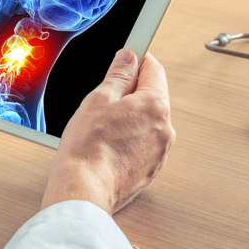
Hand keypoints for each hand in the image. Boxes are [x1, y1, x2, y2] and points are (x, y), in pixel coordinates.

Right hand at [41, 50, 174, 214]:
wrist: (83, 190)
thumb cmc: (88, 148)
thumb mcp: (98, 99)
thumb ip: (118, 75)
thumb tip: (128, 58)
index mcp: (154, 105)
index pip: (154, 70)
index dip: (138, 61)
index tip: (127, 60)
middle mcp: (164, 128)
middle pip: (152, 97)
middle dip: (131, 92)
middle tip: (105, 98)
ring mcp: (159, 152)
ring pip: (147, 122)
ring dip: (130, 118)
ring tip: (102, 126)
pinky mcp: (150, 170)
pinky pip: (144, 144)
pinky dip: (130, 140)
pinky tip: (108, 145)